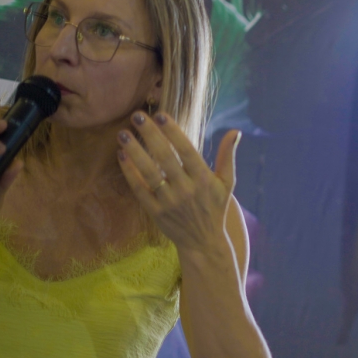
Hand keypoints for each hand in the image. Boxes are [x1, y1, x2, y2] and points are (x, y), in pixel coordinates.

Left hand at [117, 111, 239, 253]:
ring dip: (135, 151)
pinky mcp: (155, 212)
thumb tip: (235, 131)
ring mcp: (169, 201)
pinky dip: (129, 172)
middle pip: (165, 157)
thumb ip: (228, 156)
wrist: (203, 242)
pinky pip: (139, 189)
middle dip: (150, 135)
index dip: (174, 132)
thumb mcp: (227, 183)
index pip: (187, 151)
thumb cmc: (215, 207)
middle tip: (137, 116)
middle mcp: (187, 189)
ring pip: (149, 172)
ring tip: (123, 133)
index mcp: (204, 179)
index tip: (161, 115)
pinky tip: (122, 155)